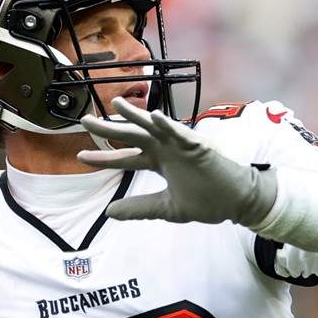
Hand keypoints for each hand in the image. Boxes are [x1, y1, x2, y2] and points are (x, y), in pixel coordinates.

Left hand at [77, 98, 275, 225]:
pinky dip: (167, 125)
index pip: (124, 158)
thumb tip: (110, 212)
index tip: (81, 157)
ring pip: (152, 127)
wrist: (236, 202)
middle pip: (131, 136)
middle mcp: (164, 149)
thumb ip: (139, 208)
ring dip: (135, 115)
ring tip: (117, 104)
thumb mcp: (166, 207)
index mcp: (158, 162)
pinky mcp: (197, 146)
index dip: (103, 158)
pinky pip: (180, 132)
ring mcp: (180, 145)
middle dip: (108, 128)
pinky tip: (153, 116)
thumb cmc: (206, 200)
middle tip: (85, 121)